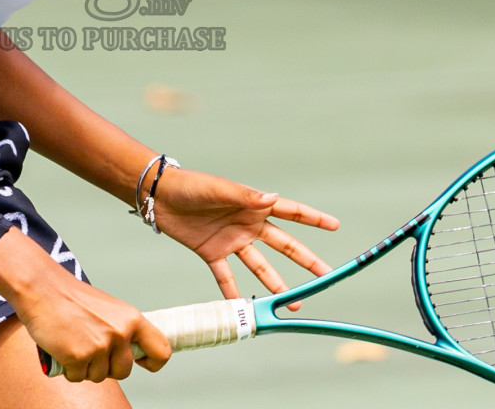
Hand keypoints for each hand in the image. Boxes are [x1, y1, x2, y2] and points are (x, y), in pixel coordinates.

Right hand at [0, 227, 171, 382]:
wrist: (42, 289)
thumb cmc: (71, 298)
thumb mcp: (109, 309)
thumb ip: (123, 328)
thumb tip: (131, 352)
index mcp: (132, 319)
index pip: (161, 350)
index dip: (152, 362)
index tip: (142, 363)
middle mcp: (120, 333)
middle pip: (124, 371)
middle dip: (107, 367)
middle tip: (91, 350)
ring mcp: (100, 346)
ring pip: (99, 376)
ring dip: (85, 368)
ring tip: (74, 344)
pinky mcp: (78, 357)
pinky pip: (77, 377)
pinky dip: (68, 369)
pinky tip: (62, 349)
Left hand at [152, 168, 337, 311]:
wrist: (159, 196)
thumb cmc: (192, 185)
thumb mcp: (219, 189)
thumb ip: (245, 196)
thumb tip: (273, 198)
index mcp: (253, 205)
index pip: (290, 212)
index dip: (313, 218)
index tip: (335, 225)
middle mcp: (247, 225)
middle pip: (283, 245)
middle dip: (305, 260)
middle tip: (325, 276)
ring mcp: (232, 241)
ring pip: (261, 266)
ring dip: (277, 284)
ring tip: (294, 302)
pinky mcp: (212, 253)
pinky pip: (227, 277)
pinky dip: (235, 293)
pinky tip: (246, 308)